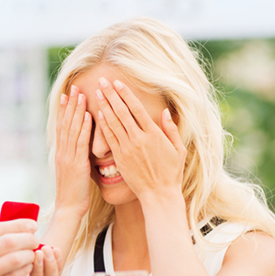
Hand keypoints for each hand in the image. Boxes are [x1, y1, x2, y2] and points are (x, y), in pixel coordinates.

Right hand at [0, 219, 39, 275]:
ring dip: (28, 255)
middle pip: (7, 241)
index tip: (32, 224)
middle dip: (27, 239)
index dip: (18, 225)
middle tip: (37, 239)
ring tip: (34, 254)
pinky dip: (23, 271)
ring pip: (12, 258)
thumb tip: (6, 229)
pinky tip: (28, 269)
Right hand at [55, 85, 92, 214]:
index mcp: (61, 153)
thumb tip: (81, 148)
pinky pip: (80, 143)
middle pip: (65, 123)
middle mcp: (62, 152)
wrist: (69, 209)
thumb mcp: (73, 172)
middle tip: (73, 86)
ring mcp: (68, 158)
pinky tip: (87, 115)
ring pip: (71, 129)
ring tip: (80, 94)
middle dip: (69, 104)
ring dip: (76, 110)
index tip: (67, 94)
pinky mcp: (76, 164)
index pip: (62, 127)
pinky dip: (83, 128)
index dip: (64, 110)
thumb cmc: (74, 194)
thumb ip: (76, 158)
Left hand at [93, 77, 185, 200]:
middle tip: (101, 81)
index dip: (126, 94)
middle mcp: (139, 139)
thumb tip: (164, 112)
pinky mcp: (119, 158)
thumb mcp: (178, 150)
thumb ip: (171, 129)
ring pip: (113, 123)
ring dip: (103, 106)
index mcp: (154, 134)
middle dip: (110, 95)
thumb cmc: (171, 173)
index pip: (137, 109)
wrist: (158, 194)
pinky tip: (97, 114)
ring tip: (96, 93)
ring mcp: (127, 149)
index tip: (118, 83)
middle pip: (122, 112)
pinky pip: (109, 139)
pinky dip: (103, 125)